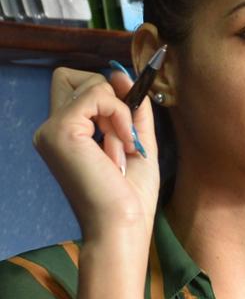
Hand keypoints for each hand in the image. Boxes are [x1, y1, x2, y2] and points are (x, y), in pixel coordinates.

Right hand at [33, 67, 159, 243]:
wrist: (123, 224)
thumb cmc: (131, 196)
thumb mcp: (138, 142)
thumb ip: (133, 110)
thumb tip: (121, 73)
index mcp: (67, 135)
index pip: (77, 88)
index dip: (106, 93)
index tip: (128, 119)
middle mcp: (52, 130)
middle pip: (72, 76)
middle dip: (107, 95)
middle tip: (122, 133)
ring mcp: (52, 130)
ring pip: (90, 83)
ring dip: (119, 111)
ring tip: (123, 146)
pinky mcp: (61, 131)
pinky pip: (97, 95)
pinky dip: (119, 113)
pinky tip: (123, 142)